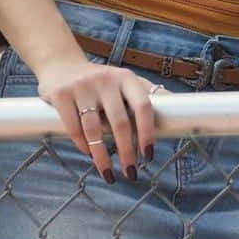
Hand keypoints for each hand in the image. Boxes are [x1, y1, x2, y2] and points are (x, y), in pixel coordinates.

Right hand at [35, 59, 157, 181]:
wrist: (61, 64)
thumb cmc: (101, 80)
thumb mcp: (125, 81)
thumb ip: (148, 92)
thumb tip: (177, 104)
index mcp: (126, 78)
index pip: (143, 106)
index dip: (148, 132)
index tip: (149, 156)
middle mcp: (105, 80)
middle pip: (120, 122)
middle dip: (127, 152)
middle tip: (131, 173)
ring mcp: (82, 86)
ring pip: (94, 129)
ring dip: (102, 156)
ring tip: (109, 173)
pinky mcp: (61, 94)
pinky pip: (74, 127)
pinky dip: (83, 145)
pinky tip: (89, 155)